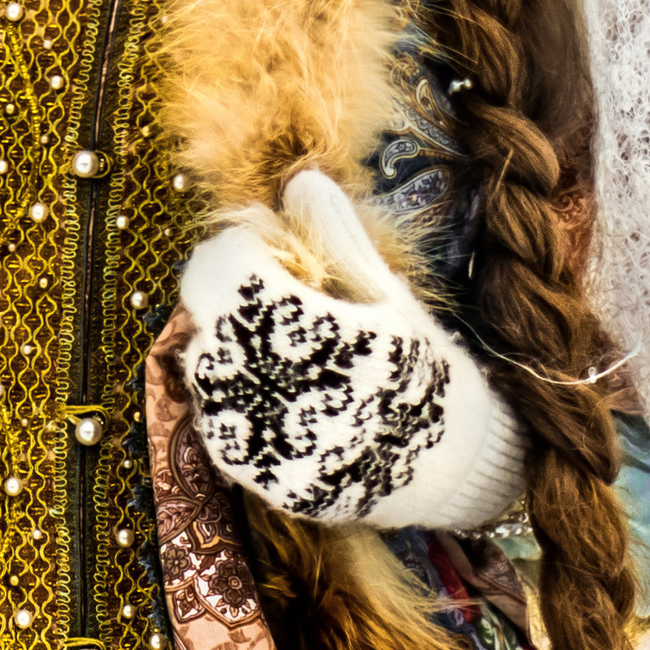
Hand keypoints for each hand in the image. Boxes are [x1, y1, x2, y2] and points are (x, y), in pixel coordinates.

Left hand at [178, 168, 527, 531]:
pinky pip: (217, 419)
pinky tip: (284, 401)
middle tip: (284, 309)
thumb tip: (303, 179)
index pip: (221, 265)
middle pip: (208, 314)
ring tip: (288, 359)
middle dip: (236, 302)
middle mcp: (269, 378)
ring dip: (232, 351)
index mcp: (305, 322)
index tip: (272, 256)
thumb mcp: (388, 295)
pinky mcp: (251, 470)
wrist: (444, 466)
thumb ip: (337, 237)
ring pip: (205, 366)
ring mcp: (256, 431)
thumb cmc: (419, 368)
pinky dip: (238, 400)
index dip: (242, 252)